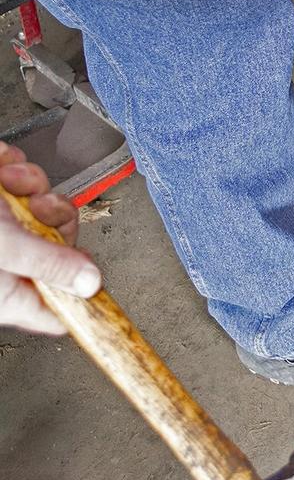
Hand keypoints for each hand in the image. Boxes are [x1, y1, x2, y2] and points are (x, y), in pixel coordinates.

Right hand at [0, 142, 101, 334]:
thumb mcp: (1, 247)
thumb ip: (47, 264)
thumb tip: (90, 285)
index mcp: (1, 291)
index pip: (54, 310)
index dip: (80, 294)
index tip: (98, 274)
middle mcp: (3, 262)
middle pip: (60, 247)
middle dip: (56, 219)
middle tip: (39, 209)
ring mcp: (0, 227)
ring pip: (45, 207)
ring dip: (33, 187)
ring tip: (8, 185)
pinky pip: (24, 180)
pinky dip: (14, 169)